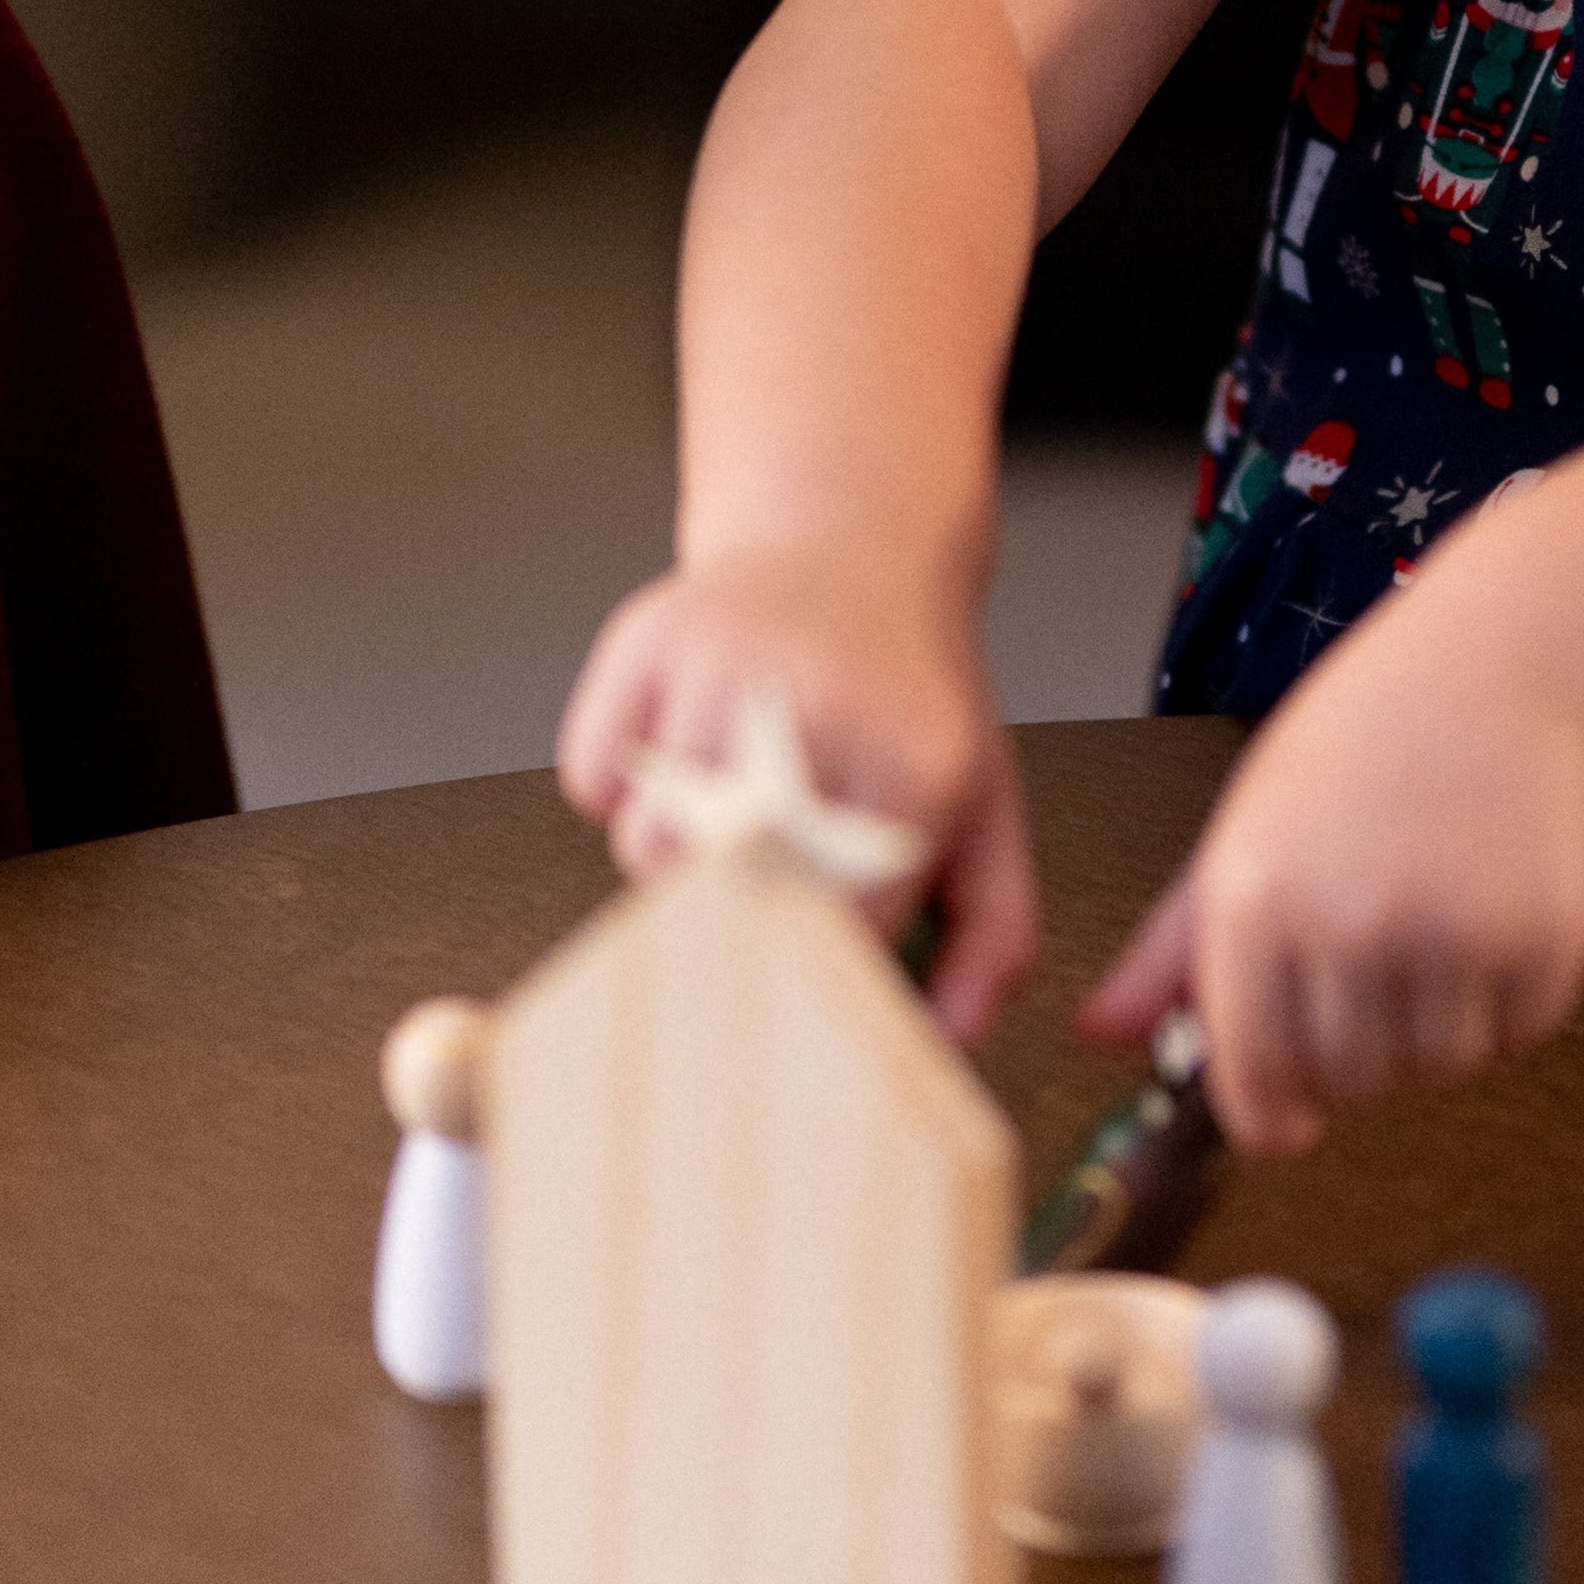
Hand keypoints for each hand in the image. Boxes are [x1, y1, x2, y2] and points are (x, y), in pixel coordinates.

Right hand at [556, 551, 1040, 1040]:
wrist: (849, 542)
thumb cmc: (908, 694)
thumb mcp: (982, 804)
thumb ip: (991, 936)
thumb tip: (946, 1041)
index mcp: (915, 765)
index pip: (835, 937)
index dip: (810, 966)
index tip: (801, 965)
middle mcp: (819, 711)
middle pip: (723, 906)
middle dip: (731, 912)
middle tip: (763, 863)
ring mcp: (726, 668)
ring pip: (646, 849)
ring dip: (671, 851)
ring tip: (729, 793)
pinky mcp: (647, 638)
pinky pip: (592, 778)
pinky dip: (620, 779)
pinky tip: (684, 735)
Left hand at [1078, 608, 1583, 1154]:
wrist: (1498, 667)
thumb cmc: (1362, 742)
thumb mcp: (1245, 829)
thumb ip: (1171, 949)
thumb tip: (1100, 1036)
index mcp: (1259, 898)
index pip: (1254, 1078)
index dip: (1269, 1116)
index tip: (1286, 1122)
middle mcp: (1354, 921)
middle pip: (1351, 1082)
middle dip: (1357, 1051)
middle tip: (1371, 968)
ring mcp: (1457, 930)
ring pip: (1438, 1067)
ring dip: (1436, 1026)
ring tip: (1433, 927)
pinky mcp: (1548, 933)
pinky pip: (1521, 1031)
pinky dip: (1510, 998)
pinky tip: (1491, 913)